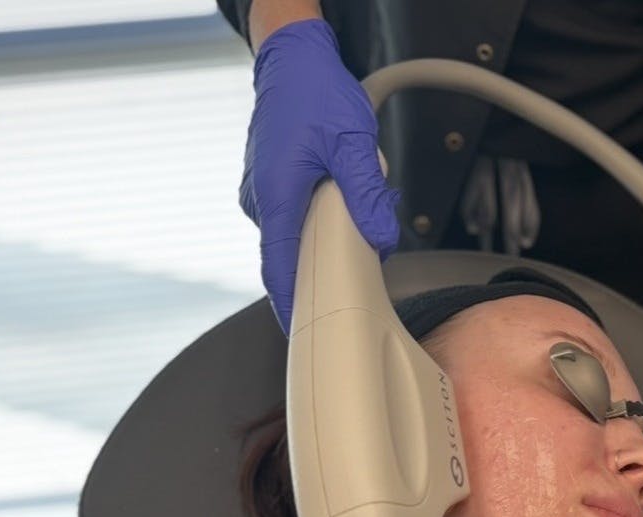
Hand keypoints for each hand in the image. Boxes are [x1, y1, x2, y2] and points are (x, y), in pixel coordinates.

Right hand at [242, 19, 399, 331]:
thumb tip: (381, 238)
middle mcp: (261, 199)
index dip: (291, 304)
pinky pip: (294, 214)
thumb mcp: (353, 143)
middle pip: (290, 255)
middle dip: (324, 266)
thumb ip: (366, 193)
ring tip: (358, 213)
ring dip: (326, 234)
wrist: (291, 59)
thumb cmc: (316, 94)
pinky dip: (319, 216)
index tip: (303, 330)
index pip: (279, 268)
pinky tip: (343, 194)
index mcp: (276, 196)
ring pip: (296, 233)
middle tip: (355, 274)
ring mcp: (261, 192)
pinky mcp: (270, 184)